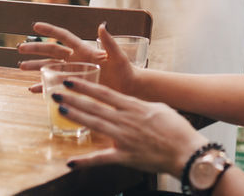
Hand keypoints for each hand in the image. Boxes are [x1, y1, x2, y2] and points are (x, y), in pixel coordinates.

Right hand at [18, 23, 137, 94]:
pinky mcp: (75, 85)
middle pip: (52, 52)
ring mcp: (74, 72)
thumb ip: (109, 41)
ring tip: (21, 66)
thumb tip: (102, 25)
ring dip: (36, 67)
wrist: (129, 88)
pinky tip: (33, 89)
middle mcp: (76, 59)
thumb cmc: (126, 71)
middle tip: (20, 48)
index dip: (50, 31)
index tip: (35, 26)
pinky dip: (44, 87)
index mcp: (85, 50)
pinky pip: (55, 85)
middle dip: (36, 49)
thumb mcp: (117, 56)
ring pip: (50, 67)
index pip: (64, 37)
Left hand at [53, 78, 206, 177]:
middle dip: (73, 99)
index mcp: (133, 106)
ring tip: (61, 110)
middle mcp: (125, 119)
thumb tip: (129, 103)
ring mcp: (124, 138)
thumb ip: (141, 105)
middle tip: (56, 93)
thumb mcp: (160, 108)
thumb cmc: (177, 129)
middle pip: (94, 106)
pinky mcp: (125, 157)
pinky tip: (70, 162)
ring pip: (94, 125)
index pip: (104, 93)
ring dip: (76, 117)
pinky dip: (85, 162)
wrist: (187, 151)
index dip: (85, 86)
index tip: (70, 80)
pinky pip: (102, 159)